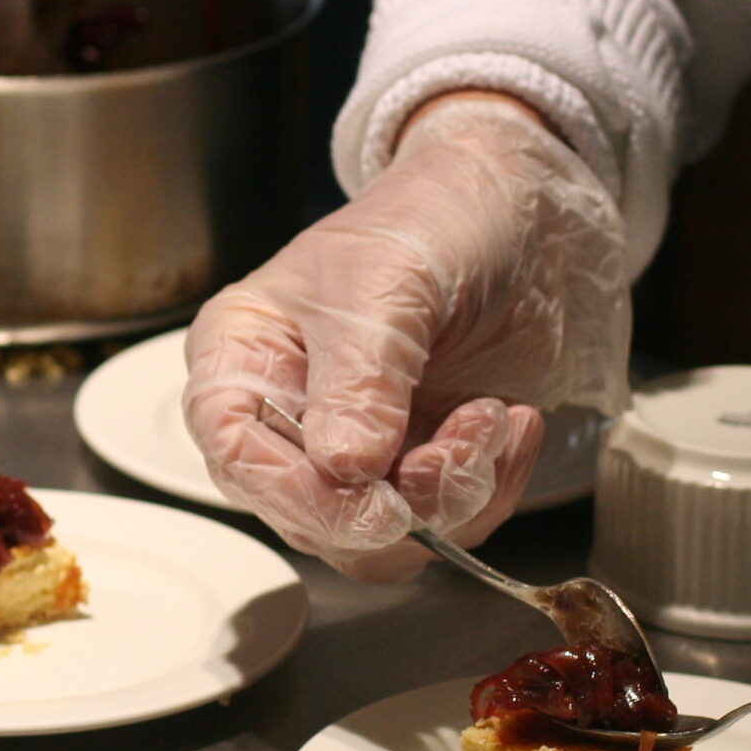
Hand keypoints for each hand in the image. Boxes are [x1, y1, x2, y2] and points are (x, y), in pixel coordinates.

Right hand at [182, 94, 630, 580]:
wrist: (515, 211)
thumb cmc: (427, 219)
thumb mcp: (387, 283)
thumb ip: (362, 377)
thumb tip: (345, 467)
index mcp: (243, 359)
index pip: (236, 454)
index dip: (298, 493)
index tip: (373, 497)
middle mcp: (286, 418)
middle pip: (310, 518)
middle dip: (396, 502)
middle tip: (461, 444)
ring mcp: (356, 450)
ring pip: (381, 539)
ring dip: (453, 496)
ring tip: (492, 417)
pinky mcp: (420, 466)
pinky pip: (444, 523)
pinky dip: (490, 488)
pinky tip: (509, 422)